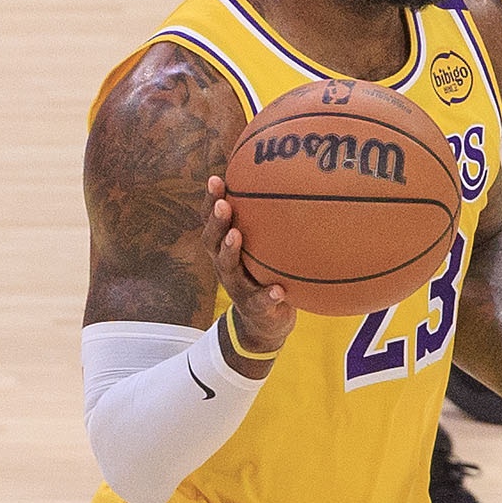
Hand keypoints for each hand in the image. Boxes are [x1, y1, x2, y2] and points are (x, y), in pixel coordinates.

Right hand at [206, 176, 296, 361]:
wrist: (265, 324)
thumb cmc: (266, 275)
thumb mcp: (264, 249)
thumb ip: (267, 224)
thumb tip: (290, 183)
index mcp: (225, 249)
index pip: (213, 221)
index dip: (211, 201)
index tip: (216, 178)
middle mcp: (225, 266)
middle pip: (212, 241)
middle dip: (216, 221)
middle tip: (224, 204)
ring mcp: (237, 288)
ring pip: (228, 269)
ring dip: (230, 251)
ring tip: (236, 235)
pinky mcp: (255, 309)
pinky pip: (259, 302)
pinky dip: (268, 296)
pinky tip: (278, 290)